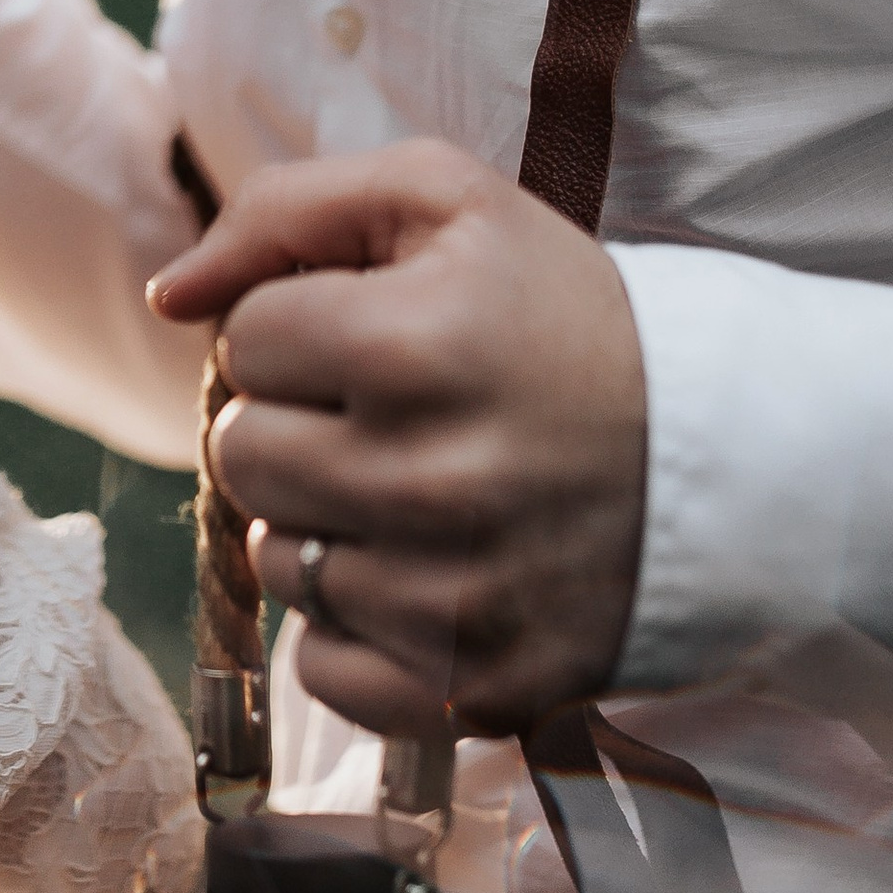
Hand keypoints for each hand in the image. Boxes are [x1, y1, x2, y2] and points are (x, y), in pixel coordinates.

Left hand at [149, 140, 644, 734]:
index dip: (303, 329)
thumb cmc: (564, 317)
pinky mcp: (474, 688)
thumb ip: (287, 211)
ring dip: (327, 525)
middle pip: (241, 456)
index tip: (378, 338)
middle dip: (298, 425)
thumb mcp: (451, 204)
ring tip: (423, 493)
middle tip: (389, 418)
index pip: (247, 341)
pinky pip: (323, 668)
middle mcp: (430, 481)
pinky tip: (430, 574)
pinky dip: (359, 628)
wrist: (726, 458)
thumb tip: (166, 295)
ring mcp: (452, 599)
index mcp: (418, 344)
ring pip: (278, 562)